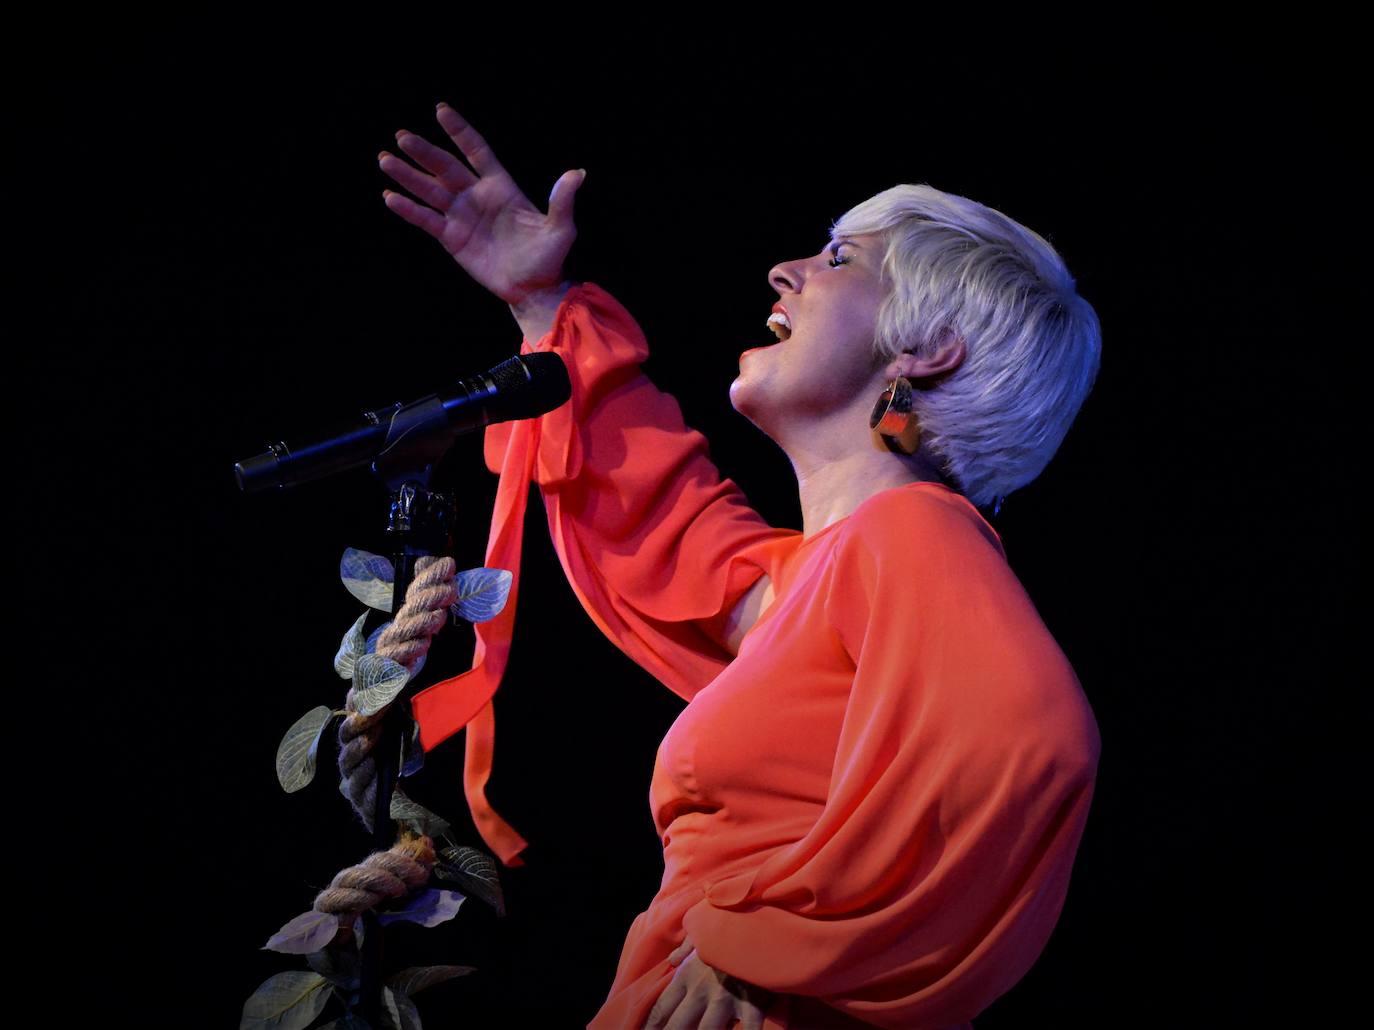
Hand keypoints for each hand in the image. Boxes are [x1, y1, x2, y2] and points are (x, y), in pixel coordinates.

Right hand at [378, 102, 584, 306]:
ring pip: (430, 190)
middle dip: (424, 151)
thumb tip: (577, 174)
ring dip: (408, 176)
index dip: (459, 131)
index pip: (476, 151)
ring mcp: (462, 216)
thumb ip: (562, 201)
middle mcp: (477, 196)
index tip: (440, 110)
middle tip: (401, 136)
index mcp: (501, 186)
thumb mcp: (560, 229)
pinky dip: (408, 209)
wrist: (533, 289)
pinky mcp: (452, 238)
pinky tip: (390, 197)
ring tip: (385, 159)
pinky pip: (426, 220)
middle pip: (446, 167)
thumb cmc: (549, 257)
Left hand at [644, 935, 773, 1028]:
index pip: (661, 1008)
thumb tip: (672, 960)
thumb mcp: (702, 930)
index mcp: (687, 974)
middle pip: (677, 1025)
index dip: (652, 1025)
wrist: (758, 918)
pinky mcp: (752, 1004)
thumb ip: (686, 948)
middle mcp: (701, 990)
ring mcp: (725, 999)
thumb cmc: (729, 923)